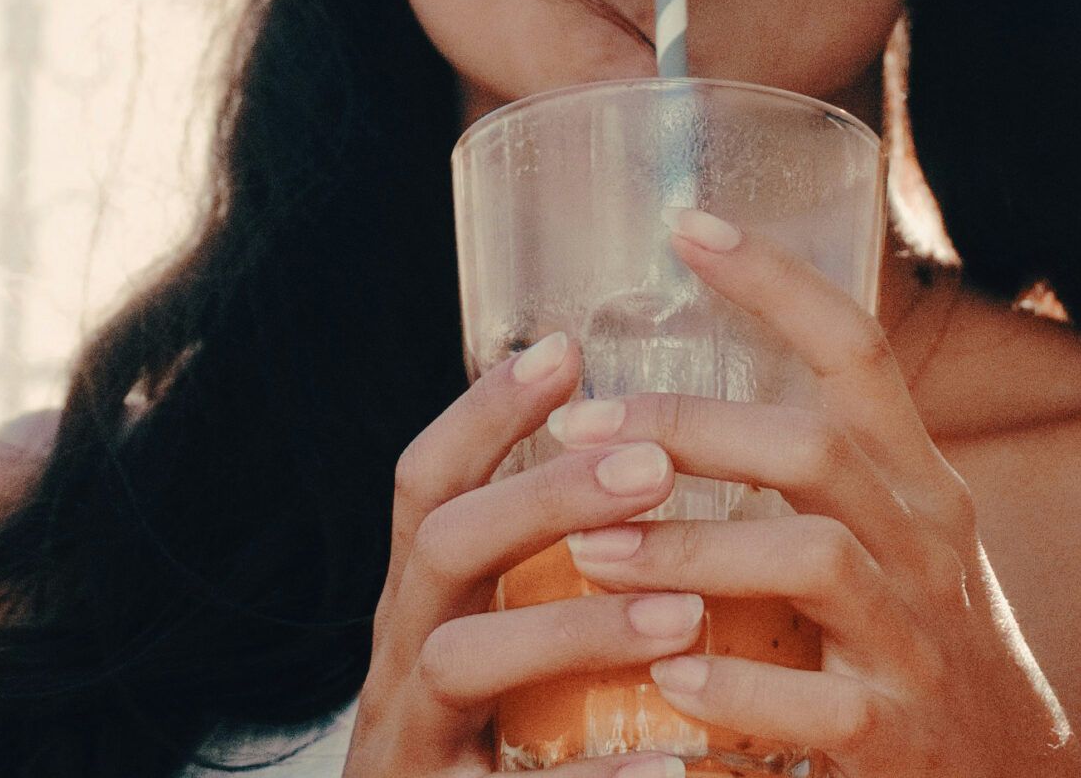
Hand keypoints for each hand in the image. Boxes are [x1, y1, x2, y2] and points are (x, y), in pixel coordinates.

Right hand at [342, 329, 702, 777]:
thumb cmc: (502, 762)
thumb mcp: (510, 659)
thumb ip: (546, 575)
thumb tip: (647, 454)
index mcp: (422, 611)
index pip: (427, 484)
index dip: (485, 410)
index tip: (567, 344)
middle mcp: (399, 667)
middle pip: (440, 548)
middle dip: (540, 495)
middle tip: (651, 464)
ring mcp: (411, 748)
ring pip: (459, 661)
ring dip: (571, 626)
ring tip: (681, 611)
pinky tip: (674, 765)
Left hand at [539, 206, 1080, 777]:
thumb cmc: (914, 647)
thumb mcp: (893, 540)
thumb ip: (814, 475)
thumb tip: (673, 398)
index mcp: (918, 483)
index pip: (858, 350)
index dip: (776, 280)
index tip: (686, 225)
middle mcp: (927, 544)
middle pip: (815, 447)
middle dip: (688, 429)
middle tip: (580, 430)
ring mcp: (918, 641)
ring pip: (811, 560)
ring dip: (688, 550)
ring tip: (587, 553)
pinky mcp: (897, 737)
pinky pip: (815, 704)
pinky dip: (734, 685)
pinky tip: (666, 675)